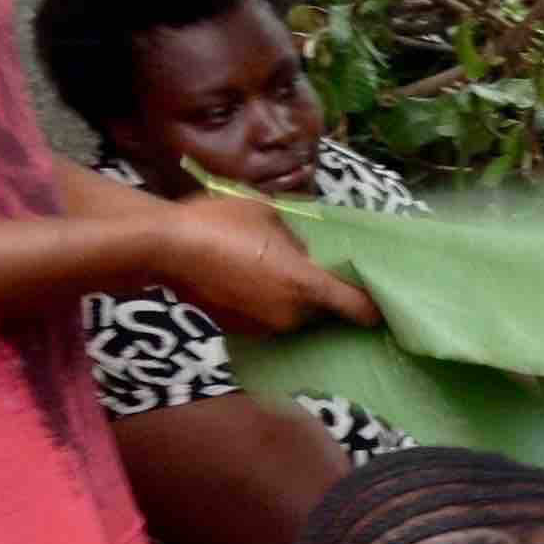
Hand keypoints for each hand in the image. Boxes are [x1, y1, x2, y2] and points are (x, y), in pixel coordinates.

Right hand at [151, 194, 380, 331]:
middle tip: (313, 272)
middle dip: (322, 296)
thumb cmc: (220, 222)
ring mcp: (263, 326)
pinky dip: (265, 306)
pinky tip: (248, 282)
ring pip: (294, 316)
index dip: (370, 307)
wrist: (164, 247)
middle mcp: (290, 314)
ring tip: (273, 273)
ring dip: (292, 301)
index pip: (355, 307)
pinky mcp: (238, 330)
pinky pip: (265, 319)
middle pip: (323, 311)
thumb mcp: (268, 213)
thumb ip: (297, 233)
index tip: (378, 304)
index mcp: (305, 284)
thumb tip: (306, 246)